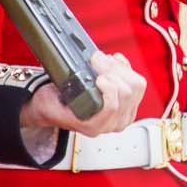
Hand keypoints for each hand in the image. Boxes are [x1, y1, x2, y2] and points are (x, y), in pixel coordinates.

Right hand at [20, 52, 145, 139]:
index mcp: (94, 126)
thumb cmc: (53, 105)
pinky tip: (115, 62)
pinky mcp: (130, 103)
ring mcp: (124, 113)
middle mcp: (112, 123)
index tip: (97, 77)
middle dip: (112, 70)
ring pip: (136, 85)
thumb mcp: (48, 102)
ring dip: (119, 68)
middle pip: (127, 92)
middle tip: (96, 60)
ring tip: (103, 61)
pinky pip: (138, 83)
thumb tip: (76, 79)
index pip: (113, 107)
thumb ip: (60, 95)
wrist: (55, 107)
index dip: (108, 87)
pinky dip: (127, 68)